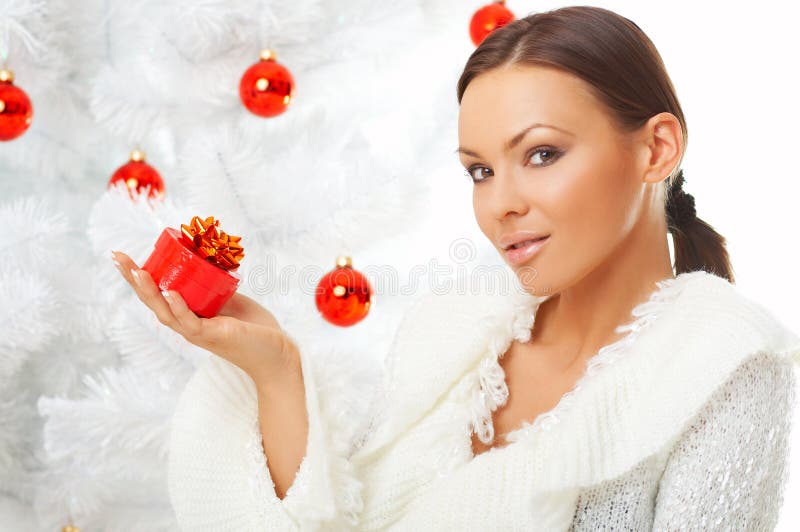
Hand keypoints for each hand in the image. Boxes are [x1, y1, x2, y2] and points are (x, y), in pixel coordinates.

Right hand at [110, 250, 299, 382]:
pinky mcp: (214, 336)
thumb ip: (215, 289)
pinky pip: (191, 323)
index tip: (122, 257)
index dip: (139, 277)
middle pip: (153, 302)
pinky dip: (180, 308)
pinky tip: (170, 293)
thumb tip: (206, 266)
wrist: (277, 354)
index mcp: (189, 316)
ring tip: (137, 272)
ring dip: (150, 292)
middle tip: (117, 256)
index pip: (157, 294)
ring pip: (166, 313)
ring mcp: (199, 333)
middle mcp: (188, 326)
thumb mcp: (231, 301)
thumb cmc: (255, 329)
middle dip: (134, 279)